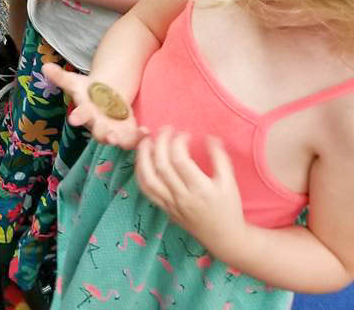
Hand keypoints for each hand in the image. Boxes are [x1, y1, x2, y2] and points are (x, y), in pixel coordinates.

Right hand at [42, 64, 146, 148]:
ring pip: (117, 140)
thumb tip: (45, 66)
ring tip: (127, 138)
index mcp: (86, 112)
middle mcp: (98, 124)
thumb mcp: (76, 81)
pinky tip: (146, 131)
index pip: (80, 115)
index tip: (74, 120)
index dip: (78, 118)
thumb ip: (61, 76)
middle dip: (104, 134)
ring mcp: (113, 131)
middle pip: (100, 132)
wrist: (104, 98)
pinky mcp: (126, 133)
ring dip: (122, 141)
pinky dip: (139, 138)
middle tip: (109, 136)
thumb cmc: (88, 91)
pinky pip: (133, 140)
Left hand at [135, 128, 244, 247]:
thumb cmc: (229, 208)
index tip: (184, 134)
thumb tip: (210, 137)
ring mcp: (171, 204)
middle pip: (162, 166)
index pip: (180, 160)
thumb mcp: (230, 183)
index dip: (178, 142)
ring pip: (149, 179)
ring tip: (146, 141)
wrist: (225, 239)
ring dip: (143, 157)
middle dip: (160, 142)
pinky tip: (142, 160)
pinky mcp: (165, 209)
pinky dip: (140, 173)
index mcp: (201, 190)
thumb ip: (220, 159)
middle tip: (165, 130)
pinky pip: (146, 191)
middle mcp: (183, 197)